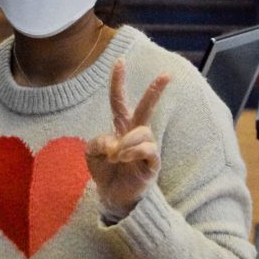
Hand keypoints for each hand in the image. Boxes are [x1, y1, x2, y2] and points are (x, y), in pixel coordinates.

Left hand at [85, 59, 169, 219]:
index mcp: (119, 127)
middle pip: (146, 108)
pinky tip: (124, 158)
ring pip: (142, 131)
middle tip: (166, 75)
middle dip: (155, 91)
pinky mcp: (152, 162)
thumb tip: (115, 142)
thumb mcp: (92, 153)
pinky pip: (148, 149)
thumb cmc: (104, 171)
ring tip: (116, 156)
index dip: (118, 82)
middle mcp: (135, 133)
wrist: (113, 196)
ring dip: (126, 142)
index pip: (119, 100)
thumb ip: (97, 141)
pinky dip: (133, 151)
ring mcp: (145, 147)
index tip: (119, 61)